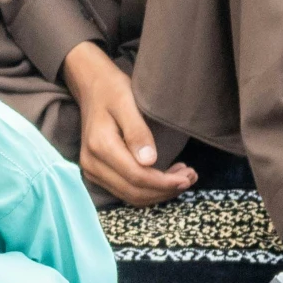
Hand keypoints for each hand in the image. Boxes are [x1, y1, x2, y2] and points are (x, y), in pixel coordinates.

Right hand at [63, 41, 195, 206]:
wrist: (91, 87)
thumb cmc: (112, 90)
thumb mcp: (127, 103)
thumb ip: (137, 132)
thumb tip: (150, 161)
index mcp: (100, 146)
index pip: (136, 176)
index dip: (164, 182)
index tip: (187, 177)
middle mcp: (92, 164)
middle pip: (134, 191)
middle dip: (165, 189)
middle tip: (190, 178)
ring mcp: (92, 171)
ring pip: (130, 195)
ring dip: (159, 192)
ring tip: (183, 178)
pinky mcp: (97, 173)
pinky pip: (125, 190)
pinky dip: (148, 190)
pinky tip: (166, 179)